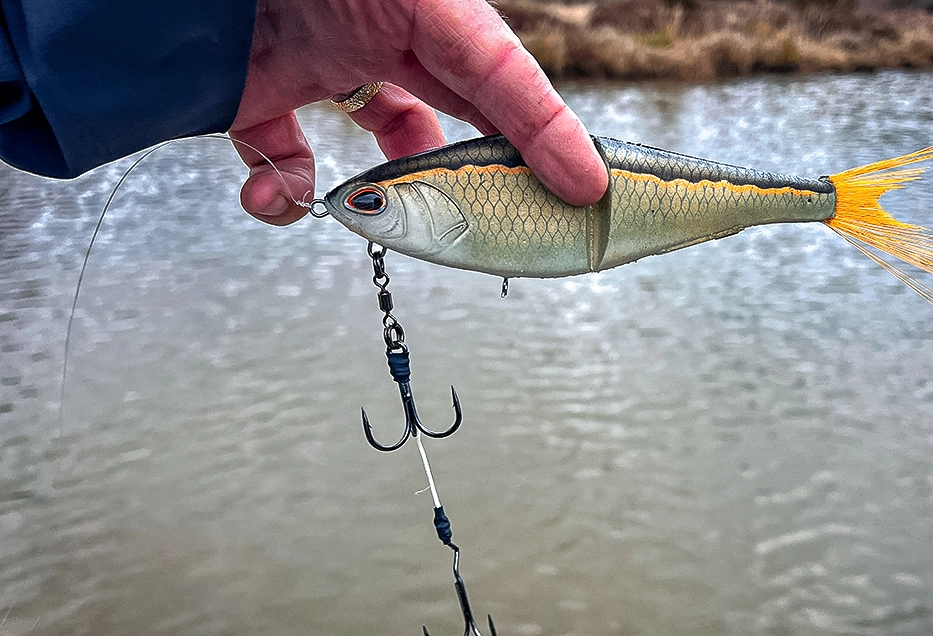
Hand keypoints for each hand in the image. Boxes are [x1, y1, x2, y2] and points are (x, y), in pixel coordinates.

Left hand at [229, 0, 609, 225]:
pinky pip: (283, 157)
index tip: (585, 189)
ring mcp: (318, 67)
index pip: (500, 76)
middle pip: (449, 124)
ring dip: (372, 198)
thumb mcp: (416, 4)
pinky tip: (270, 195)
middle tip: (485, 225)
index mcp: (423, 6)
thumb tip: (559, 144)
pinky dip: (282, 192)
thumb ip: (481, 63)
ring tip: (358, 213)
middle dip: (467, 180)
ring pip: (373, 152)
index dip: (547, 132)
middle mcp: (377, 38)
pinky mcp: (256, 94)